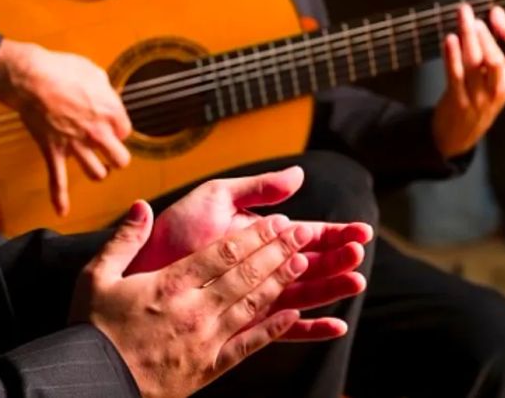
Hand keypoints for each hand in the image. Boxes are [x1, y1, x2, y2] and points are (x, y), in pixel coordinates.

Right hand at [0, 39, 131, 214]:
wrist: (30, 77)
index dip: (118, 129)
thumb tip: (108, 96)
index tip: (110, 125)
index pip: (126, 132)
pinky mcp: (54, 151)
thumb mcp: (94, 72)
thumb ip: (105, 90)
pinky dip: (58, 197)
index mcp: (111, 112)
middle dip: (116, 157)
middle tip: (110, 152)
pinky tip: (62, 210)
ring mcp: (76, 145)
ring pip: (97, 173)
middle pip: (120, 159)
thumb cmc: (62, 70)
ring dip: (97, 171)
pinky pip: (57, 180)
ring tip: (97, 168)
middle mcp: (98, 133)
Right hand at [71, 201, 338, 397]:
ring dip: (280, 282)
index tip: (278, 222)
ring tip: (303, 263)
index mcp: (170, 284)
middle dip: (277, 251)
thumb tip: (141, 205)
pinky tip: (294, 316)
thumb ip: (124, 239)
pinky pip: (248, 346)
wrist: (90, 383)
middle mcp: (195, 309)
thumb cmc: (91, 328)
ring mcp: (205, 340)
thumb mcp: (96, 276)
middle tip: (304, 234)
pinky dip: (273, 330)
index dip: (255, 235)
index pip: (224, 253)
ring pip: (252, 305)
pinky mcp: (208, 367)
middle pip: (245, 274)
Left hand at [127, 167, 372, 339]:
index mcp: (259, 236)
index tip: (361, 231)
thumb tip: (299, 175)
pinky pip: (283, 330)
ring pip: (303, 293)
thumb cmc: (176, 229)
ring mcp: (254, 295)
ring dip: (330, 287)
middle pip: (310, 264)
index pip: (305, 235)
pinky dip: (310, 328)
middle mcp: (261, 267)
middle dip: (337, 258)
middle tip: (359, 253)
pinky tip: (334, 325)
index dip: (333, 233)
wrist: (143, 264)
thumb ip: (258, 187)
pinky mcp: (244, 322)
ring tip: (356, 280)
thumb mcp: (217, 196)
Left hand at [432, 5, 504, 157]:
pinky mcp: (458, 102)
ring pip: (475, 63)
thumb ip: (494, 55)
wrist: (458, 137)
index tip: (494, 12)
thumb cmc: (476, 101)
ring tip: (462, 18)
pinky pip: (455, 76)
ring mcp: (479, 97)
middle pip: (496, 57)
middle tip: (471, 14)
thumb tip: (487, 19)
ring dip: (467, 38)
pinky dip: (452, 56)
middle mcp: (499, 88)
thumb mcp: (494, 82)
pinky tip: (449, 39)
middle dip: (484, 34)